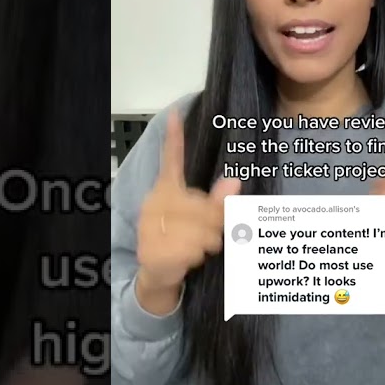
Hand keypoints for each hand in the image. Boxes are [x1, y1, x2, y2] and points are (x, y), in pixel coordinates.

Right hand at [136, 108, 240, 292]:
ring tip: (196, 246)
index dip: (175, 138)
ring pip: (200, 231)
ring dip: (207, 243)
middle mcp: (154, 202)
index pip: (171, 160)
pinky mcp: (152, 247)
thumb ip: (219, 202)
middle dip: (214, 225)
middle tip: (209, 235)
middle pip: (203, 206)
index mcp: (166, 190)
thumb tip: (235, 180)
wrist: (159, 271)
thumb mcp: (205, 220)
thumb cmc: (183, 239)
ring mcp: (150, 225)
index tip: (176, 113)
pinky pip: (191, 249)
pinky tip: (187, 258)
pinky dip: (196, 257)